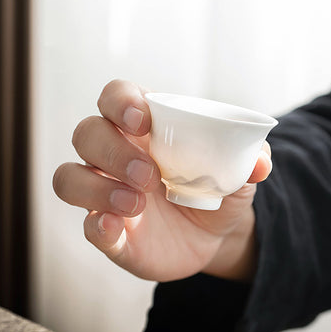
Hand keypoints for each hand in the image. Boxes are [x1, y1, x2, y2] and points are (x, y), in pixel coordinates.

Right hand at [53, 80, 271, 281]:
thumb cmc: (219, 190)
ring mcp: (107, 193)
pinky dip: (97, 226)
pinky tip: (118, 228)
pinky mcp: (110, 231)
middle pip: (86, 133)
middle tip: (149, 174)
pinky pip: (87, 225)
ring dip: (98, 188)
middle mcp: (117, 155)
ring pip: (70, 178)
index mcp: (146, 128)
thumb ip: (250, 159)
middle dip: (112, 150)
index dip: (119, 102)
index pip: (114, 96)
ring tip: (138, 204)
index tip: (142, 121)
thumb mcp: (239, 171)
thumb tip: (260, 162)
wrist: (215, 235)